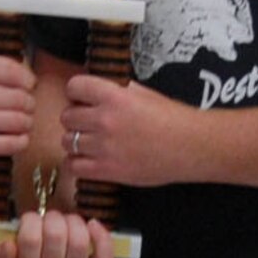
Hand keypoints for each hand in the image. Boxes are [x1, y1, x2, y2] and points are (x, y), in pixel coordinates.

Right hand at [0, 55, 35, 164]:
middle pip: (20, 98)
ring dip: (27, 123)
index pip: (14, 71)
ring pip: (19, 121)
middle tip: (26, 108)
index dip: (29, 81)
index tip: (29, 87)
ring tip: (21, 123)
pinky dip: (21, 141)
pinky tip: (17, 138)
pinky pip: (12, 143)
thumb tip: (33, 79)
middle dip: (29, 104)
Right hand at [0, 209, 114, 257]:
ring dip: (73, 222)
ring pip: (79, 243)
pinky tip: (91, 224)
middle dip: (52, 218)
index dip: (30, 220)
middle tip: (48, 218)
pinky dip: (101, 238)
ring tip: (65, 220)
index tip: (29, 219)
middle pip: (56, 237)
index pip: (30, 240)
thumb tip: (9, 244)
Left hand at [59, 73, 192, 188]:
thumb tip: (97, 89)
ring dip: (75, 141)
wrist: (191, 146)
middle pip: (67, 116)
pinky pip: (74, 166)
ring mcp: (104, 147)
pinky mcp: (107, 170)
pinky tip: (87, 160)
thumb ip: (117, 90)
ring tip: (88, 142)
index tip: (81, 98)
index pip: (74, 87)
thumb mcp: (143, 93)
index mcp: (114, 96)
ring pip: (67, 141)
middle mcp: (105, 120)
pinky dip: (77, 163)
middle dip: (75, 118)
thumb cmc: (172, 119)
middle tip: (86, 122)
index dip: (76, 92)